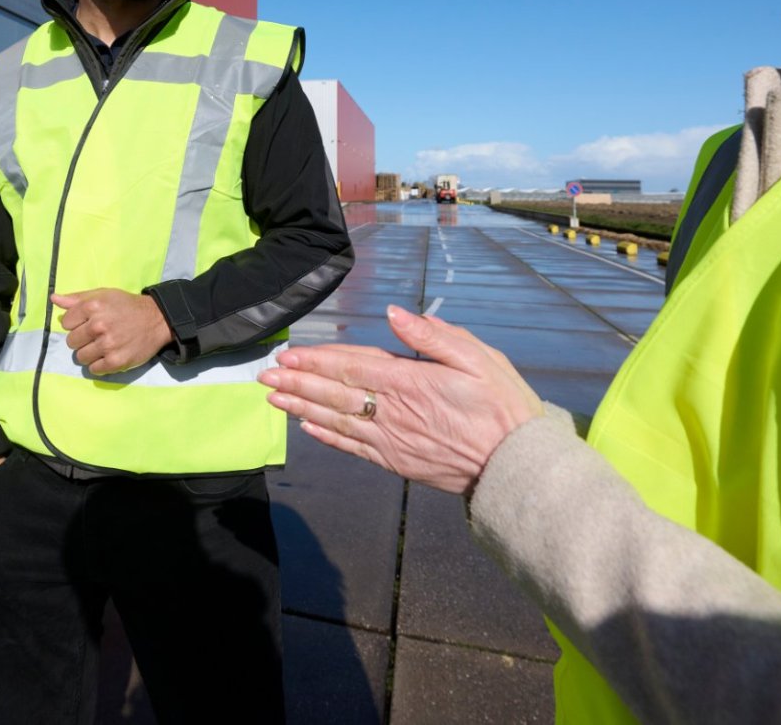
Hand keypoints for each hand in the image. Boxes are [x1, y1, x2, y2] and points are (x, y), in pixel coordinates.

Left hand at [51, 288, 171, 375]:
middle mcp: (98, 325)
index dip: (76, 323)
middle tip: (96, 335)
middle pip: (71, 342)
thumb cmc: (126, 306)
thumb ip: (77, 298)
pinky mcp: (116, 362)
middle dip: (81, 339)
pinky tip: (108, 355)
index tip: (88, 322)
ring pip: (80, 357)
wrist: (156, 320)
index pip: (66, 323)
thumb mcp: (102, 295)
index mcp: (93, 306)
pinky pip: (94, 369)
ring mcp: (107, 345)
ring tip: (102, 346)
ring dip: (89, 353)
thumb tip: (54, 299)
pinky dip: (99, 365)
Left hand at [258, 305, 542, 496]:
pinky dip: (327, 437)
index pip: (352, 367)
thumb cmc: (502, 406)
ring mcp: (392, 441)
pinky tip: (307, 428)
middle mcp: (393, 412)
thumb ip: (433, 336)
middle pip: (335, 394)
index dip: (317, 361)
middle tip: (266, 375)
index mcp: (411, 382)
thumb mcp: (479, 358)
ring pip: (336, 421)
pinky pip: (353, 448)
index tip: (289, 355)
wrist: (515, 466)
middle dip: (298, 383)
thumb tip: (396, 313)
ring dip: (302, 408)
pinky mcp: (397, 462)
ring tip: (274, 398)